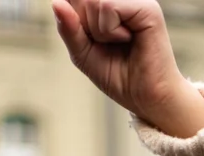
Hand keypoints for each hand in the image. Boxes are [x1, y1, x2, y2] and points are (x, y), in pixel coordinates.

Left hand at [51, 0, 203, 137]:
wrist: (146, 98)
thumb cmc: (120, 77)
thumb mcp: (82, 53)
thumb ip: (68, 28)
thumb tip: (56, 2)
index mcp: (110, 6)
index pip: (76, 1)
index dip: (75, 21)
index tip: (94, 39)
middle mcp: (123, 0)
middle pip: (82, 0)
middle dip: (86, 27)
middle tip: (109, 43)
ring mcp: (137, 1)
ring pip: (93, 1)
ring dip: (98, 30)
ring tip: (119, 42)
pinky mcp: (147, 8)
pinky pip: (108, 6)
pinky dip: (110, 30)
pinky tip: (127, 39)